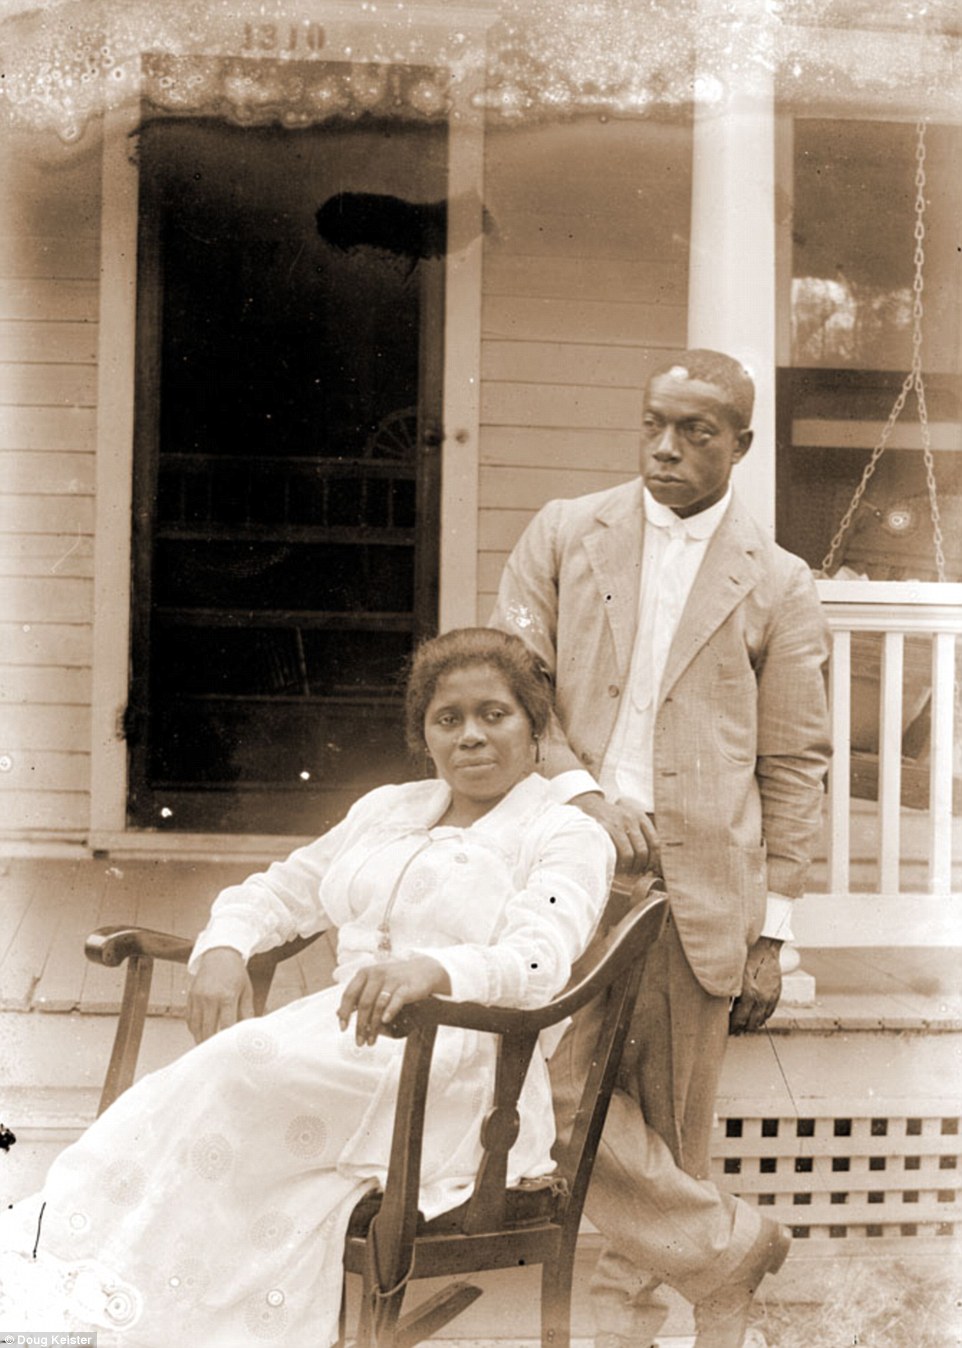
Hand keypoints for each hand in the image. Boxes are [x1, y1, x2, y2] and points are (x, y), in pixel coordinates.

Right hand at [187, 947, 254, 1043]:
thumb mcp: (246, 990)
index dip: (227, 1040)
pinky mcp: (190, 997)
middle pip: (208, 1030)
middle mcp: (209, 998)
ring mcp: (197, 998)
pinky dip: (194, 1029)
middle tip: (217, 1057)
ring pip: (196, 1027)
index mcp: (226, 997)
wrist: (220, 954)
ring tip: (207, 1049)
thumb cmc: (236, 973)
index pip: (226, 1026)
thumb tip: (250, 1030)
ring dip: (201, 1039)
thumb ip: (247, 1012)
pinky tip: (201, 1034)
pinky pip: (189, 1019)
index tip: (231, 1051)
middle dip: (212, 1045)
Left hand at [337, 956, 451, 1046]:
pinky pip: (396, 1000)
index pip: (349, 994)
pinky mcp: (406, 986)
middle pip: (364, 1003)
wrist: (424, 970)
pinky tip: (386, 1021)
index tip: (343, 1028)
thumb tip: (338, 1014)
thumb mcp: (374, 984)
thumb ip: (357, 996)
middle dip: (360, 1026)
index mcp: (365, 973)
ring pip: (378, 1005)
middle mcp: (377, 974)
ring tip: (372, 1040)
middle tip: (360, 1041)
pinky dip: (389, 1011)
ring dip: (374, 1026)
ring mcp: (392, 980)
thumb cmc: (395, 980)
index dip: (344, 1012)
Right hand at [570, 793, 659, 873]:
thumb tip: (652, 865)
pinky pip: (615, 853)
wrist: (588, 805)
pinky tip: (615, 868)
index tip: (649, 869)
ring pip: (629, 854)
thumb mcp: (629, 818)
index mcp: (640, 817)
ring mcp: (617, 824)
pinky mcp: (604, 830)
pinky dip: (617, 864)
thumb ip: (640, 835)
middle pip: (642, 851)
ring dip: (628, 868)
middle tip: (635, 874)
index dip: (654, 860)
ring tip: (624, 873)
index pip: (654, 843)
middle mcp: (630, 819)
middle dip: (640, 867)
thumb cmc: (611, 818)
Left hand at [729, 937, 782, 1034]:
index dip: (731, 1027)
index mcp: (749, 993)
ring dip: (751, 1024)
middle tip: (731, 1028)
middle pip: (750, 1024)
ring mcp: (771, 996)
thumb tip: (715, 1004)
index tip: (725, 1028)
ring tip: (741, 1024)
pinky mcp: (777, 992)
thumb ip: (725, 989)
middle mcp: (761, 998)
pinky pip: (769, 1012)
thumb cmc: (743, 955)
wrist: (764, 944)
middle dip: (740, 1028)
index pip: (738, 1021)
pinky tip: (754, 1016)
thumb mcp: (731, 972)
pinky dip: (761, 1017)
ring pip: (761, 1020)